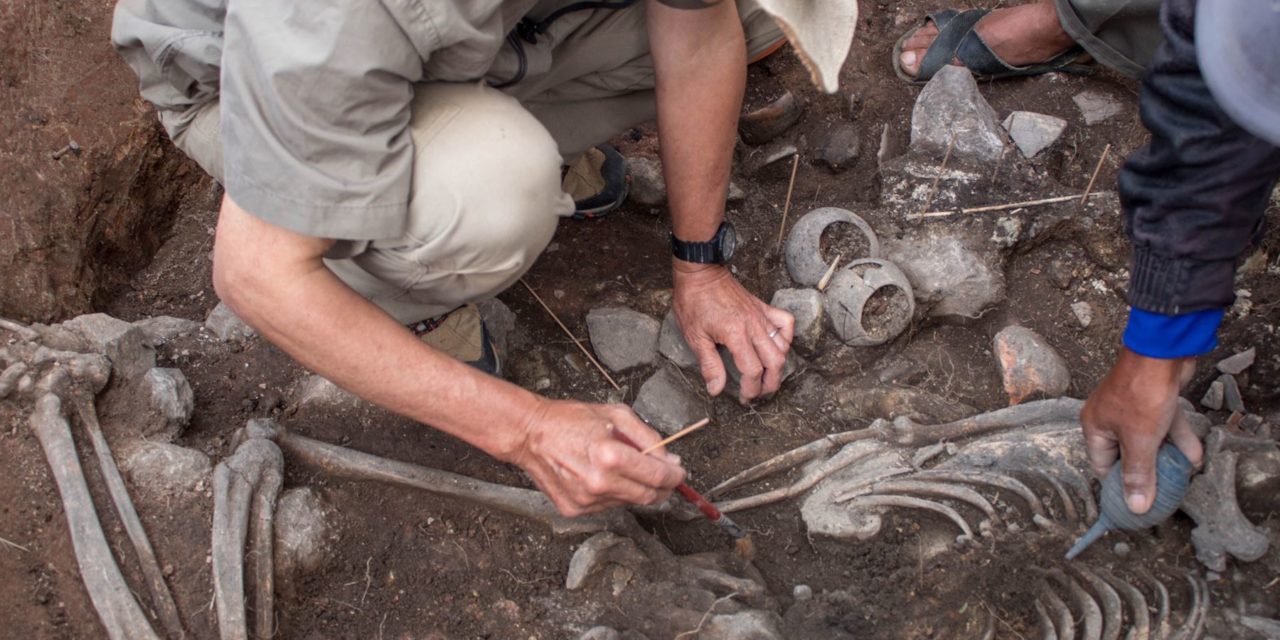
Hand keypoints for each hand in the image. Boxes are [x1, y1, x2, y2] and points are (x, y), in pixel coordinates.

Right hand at [506, 399, 685, 516]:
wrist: (530, 434)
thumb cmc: (571, 420)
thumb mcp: (616, 415)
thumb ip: (648, 438)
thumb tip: (670, 460)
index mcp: (609, 456)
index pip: (658, 477)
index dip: (676, 476)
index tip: (679, 472)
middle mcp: (598, 483)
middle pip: (648, 496)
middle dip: (663, 486)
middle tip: (665, 475)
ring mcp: (586, 500)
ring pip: (629, 502)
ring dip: (635, 487)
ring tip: (620, 466)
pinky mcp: (575, 509)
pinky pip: (607, 506)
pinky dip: (613, 492)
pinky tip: (600, 475)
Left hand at [672, 262, 794, 402]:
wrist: (700, 273)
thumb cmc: (694, 302)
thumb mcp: (695, 337)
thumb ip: (709, 364)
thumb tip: (716, 389)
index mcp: (736, 334)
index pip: (753, 370)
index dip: (751, 388)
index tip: (744, 397)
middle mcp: (754, 326)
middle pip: (775, 362)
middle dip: (770, 383)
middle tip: (759, 393)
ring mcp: (761, 315)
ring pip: (783, 346)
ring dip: (778, 365)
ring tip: (767, 376)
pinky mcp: (763, 307)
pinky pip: (786, 322)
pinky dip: (786, 337)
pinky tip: (777, 345)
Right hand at [1080, 348, 1202, 513]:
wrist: (1163, 353)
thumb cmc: (1142, 393)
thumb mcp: (1140, 440)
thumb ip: (1139, 474)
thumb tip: (1135, 506)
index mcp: (1095, 428)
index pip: (1103, 466)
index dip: (1120, 487)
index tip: (1138, 504)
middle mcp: (1110, 419)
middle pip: (1128, 455)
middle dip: (1149, 472)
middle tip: (1163, 493)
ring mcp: (1132, 410)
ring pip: (1149, 441)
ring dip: (1167, 457)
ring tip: (1183, 476)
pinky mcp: (1153, 401)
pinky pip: (1163, 427)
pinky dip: (1177, 440)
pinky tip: (1194, 455)